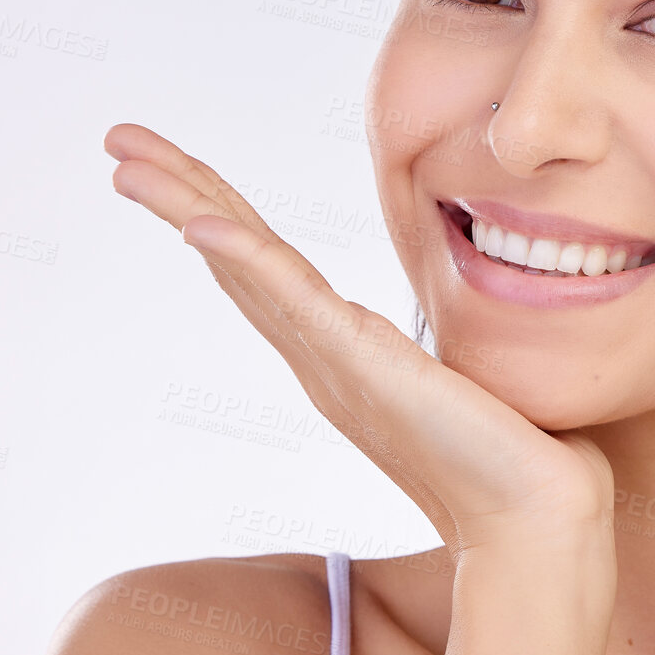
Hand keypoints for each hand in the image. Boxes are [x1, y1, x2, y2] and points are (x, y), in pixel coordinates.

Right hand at [103, 123, 615, 555]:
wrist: (536, 515)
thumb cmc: (508, 454)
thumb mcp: (453, 379)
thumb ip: (425, 354)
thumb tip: (446, 339)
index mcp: (339, 353)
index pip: (265, 265)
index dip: (217, 210)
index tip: (170, 165)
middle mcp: (321, 357)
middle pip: (235, 255)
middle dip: (177, 191)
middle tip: (118, 140)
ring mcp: (334, 361)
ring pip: (244, 266)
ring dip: (183, 206)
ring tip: (125, 159)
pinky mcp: (362, 365)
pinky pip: (292, 299)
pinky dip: (243, 258)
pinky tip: (198, 223)